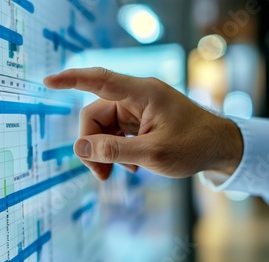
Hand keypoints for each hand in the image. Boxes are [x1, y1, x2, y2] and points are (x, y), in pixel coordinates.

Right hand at [43, 67, 242, 180]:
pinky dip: (117, 150)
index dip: (71, 79)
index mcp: (142, 93)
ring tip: (118, 173)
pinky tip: (131, 166)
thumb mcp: (152, 154)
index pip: (99, 79)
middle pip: (95, 115)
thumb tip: (79, 149)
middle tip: (101, 175)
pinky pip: (116, 133)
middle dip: (92, 145)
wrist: (220, 149)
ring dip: (105, 151)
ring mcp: (138, 109)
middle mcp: (137, 97)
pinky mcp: (141, 121)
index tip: (48, 82)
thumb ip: (114, 151)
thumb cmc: (194, 146)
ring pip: (104, 127)